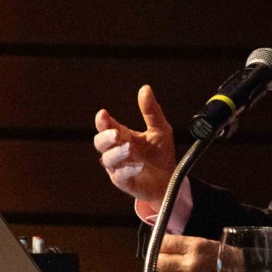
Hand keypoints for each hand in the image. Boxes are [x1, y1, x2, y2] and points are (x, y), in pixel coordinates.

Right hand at [93, 85, 175, 205]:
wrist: (171, 179)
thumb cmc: (161, 154)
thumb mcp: (160, 129)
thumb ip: (151, 111)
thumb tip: (145, 88)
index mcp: (122, 136)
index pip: (106, 126)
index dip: (102, 121)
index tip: (103, 114)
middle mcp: (117, 151)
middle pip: (100, 143)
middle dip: (105, 137)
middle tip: (116, 133)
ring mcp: (119, 167)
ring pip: (107, 159)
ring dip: (116, 153)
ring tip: (129, 148)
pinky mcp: (125, 182)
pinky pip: (120, 176)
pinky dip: (127, 169)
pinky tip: (138, 165)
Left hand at [155, 234, 230, 271]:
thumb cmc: (227, 260)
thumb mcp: (207, 244)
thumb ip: (185, 245)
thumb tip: (165, 245)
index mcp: (196, 247)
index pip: (165, 243)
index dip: (160, 245)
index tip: (161, 246)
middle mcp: (191, 264)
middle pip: (159, 262)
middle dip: (160, 260)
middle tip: (164, 260)